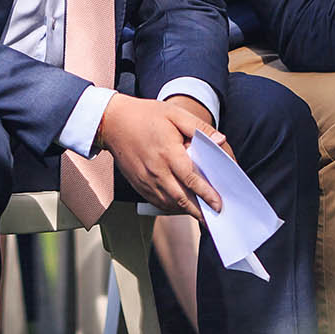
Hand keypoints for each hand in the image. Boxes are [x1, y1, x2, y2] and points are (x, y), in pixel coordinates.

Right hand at [96, 95, 222, 221]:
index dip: (207, 193)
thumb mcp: (175, 114)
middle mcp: (157, 171)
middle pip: (182, 198)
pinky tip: (183, 206)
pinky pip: (158, 202)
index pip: (191, 179)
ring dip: (187, 211)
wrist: (113, 122)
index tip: (219, 204)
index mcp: (168, 153)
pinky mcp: (139, 185)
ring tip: (203, 215)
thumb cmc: (146, 115)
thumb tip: (221, 141)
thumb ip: (200, 128)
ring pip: (170, 203)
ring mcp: (146, 180)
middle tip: (216, 219)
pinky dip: (172, 207)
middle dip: (200, 211)